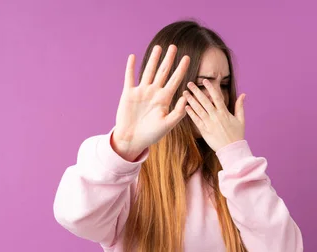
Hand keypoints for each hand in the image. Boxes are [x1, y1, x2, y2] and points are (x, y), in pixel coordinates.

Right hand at [113, 45, 190, 160]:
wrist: (132, 140)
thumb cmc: (151, 135)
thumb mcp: (167, 125)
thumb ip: (177, 113)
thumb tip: (186, 98)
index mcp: (164, 99)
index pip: (175, 80)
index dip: (181, 69)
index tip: (187, 57)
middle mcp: (154, 93)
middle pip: (163, 72)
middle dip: (168, 59)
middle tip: (173, 46)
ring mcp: (141, 92)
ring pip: (148, 71)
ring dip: (153, 59)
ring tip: (158, 47)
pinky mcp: (128, 94)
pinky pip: (130, 77)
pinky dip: (131, 67)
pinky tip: (133, 57)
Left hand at [184, 79, 245, 151]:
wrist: (232, 150)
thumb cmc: (237, 135)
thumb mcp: (241, 120)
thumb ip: (240, 106)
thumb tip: (243, 94)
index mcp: (225, 113)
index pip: (217, 97)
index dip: (211, 88)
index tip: (205, 80)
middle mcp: (216, 117)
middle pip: (205, 101)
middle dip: (196, 91)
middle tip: (189, 83)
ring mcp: (209, 124)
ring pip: (198, 110)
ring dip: (191, 100)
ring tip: (184, 93)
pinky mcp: (204, 131)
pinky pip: (196, 121)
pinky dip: (191, 113)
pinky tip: (186, 107)